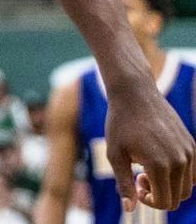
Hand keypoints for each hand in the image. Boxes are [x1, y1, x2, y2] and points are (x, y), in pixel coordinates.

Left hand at [106, 77, 195, 212]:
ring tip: (148, 169)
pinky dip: (179, 176)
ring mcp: (189, 152)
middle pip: (178, 198)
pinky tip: (160, 161)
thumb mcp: (115, 154)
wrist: (135, 94)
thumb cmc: (120, 123)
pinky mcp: (192, 145)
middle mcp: (180, 160)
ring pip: (188, 187)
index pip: (165, 202)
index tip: (135, 184)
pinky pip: (193, 173)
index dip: (149, 201)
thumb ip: (124, 183)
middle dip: (159, 195)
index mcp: (160, 165)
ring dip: (170, 186)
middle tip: (140, 177)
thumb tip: (129, 209)